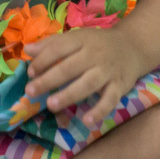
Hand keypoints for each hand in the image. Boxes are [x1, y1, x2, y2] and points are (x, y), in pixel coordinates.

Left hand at [24, 28, 143, 126]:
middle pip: (69, 68)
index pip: (58, 49)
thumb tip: (26, 49)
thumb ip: (51, 44)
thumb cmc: (97, 43)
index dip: (42, 60)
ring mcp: (107, 71)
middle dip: (49, 80)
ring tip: (51, 106)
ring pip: (87, 84)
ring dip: (68, 95)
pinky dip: (99, 110)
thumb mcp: (75, 38)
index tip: (30, 73)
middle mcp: (94, 55)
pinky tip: (87, 120)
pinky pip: (110, 100)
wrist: (132, 46)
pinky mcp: (120, 86)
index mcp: (80, 40)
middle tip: (30, 92)